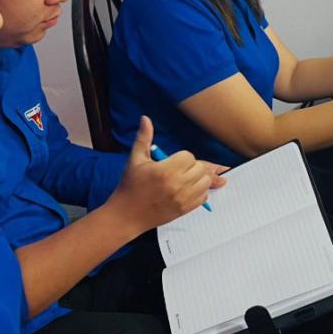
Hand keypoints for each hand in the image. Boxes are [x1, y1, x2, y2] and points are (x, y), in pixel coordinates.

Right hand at [103, 117, 213, 231]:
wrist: (126, 214)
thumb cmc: (130, 186)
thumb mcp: (135, 160)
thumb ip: (143, 138)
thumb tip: (145, 118)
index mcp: (165, 171)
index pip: (188, 156)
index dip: (182, 157)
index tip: (172, 161)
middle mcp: (177, 185)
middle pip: (200, 168)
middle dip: (192, 166)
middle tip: (179, 169)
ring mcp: (183, 199)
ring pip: (206, 182)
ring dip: (199, 178)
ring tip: (186, 178)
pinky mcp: (185, 209)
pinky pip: (204, 197)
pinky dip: (200, 192)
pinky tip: (188, 189)